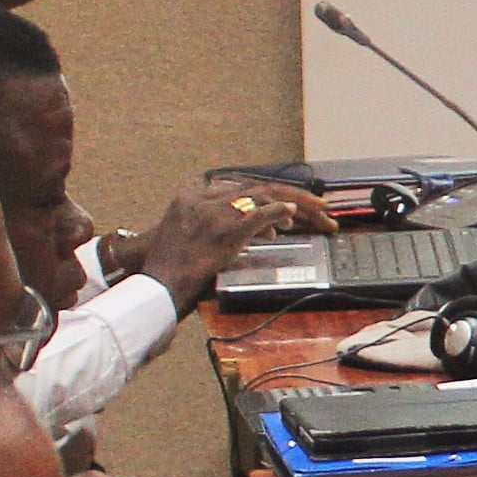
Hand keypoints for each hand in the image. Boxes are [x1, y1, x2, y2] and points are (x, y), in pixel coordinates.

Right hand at [123, 180, 329, 310]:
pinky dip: (277, 213)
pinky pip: (257, 215)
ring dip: (295, 204)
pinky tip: (293, 215)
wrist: (156, 286)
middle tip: (320, 205)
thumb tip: (270, 229)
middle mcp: (202, 201)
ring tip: (320, 212)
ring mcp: (214, 215)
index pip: (241, 190)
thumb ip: (225, 228)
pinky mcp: (224, 232)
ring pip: (261, 197)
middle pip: (256, 190)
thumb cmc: (173, 270)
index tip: (290, 206)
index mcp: (191, 199)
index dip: (270, 197)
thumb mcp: (193, 238)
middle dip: (292, 196)